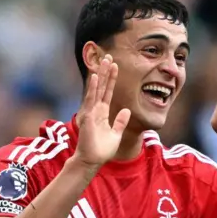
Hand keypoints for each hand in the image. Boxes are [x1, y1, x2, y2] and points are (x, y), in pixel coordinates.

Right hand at [74, 55, 130, 172]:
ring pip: (97, 89)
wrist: (92, 160)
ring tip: (104, 61)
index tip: (115, 66)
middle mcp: (96, 110)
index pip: (107, 92)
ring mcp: (92, 111)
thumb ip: (120, 122)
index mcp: (102, 113)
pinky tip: (94, 77)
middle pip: (102, 87)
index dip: (111, 79)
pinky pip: (91, 100)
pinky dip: (93, 88)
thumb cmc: (102, 150)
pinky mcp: (89, 116)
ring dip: (100, 75)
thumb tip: (127, 110)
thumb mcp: (116, 134)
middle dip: (105, 72)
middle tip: (108, 57)